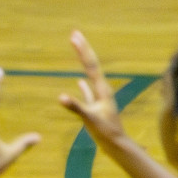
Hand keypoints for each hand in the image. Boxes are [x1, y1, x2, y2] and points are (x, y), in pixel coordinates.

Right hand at [57, 30, 127, 146]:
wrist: (117, 144)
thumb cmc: (105, 132)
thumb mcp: (90, 119)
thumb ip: (76, 107)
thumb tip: (60, 97)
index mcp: (102, 89)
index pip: (91, 65)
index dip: (82, 50)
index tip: (74, 36)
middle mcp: (102, 90)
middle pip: (91, 65)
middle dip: (83, 49)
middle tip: (75, 33)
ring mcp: (99, 98)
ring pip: (90, 75)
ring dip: (83, 62)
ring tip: (78, 51)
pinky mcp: (96, 107)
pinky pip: (88, 91)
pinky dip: (83, 85)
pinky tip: (79, 81)